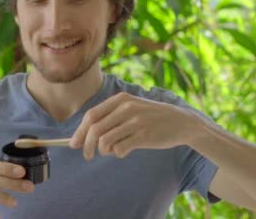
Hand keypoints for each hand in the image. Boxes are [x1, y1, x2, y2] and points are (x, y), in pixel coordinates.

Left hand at [69, 92, 199, 159]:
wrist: (181, 121)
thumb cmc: (150, 118)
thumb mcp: (130, 109)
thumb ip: (109, 119)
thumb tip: (81, 137)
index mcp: (120, 99)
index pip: (91, 116)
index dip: (80, 131)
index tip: (74, 144)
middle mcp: (126, 108)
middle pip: (94, 130)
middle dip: (87, 146)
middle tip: (87, 156)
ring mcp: (135, 121)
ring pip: (105, 141)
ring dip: (104, 151)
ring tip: (112, 151)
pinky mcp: (144, 136)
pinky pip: (120, 150)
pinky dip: (118, 154)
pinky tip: (125, 151)